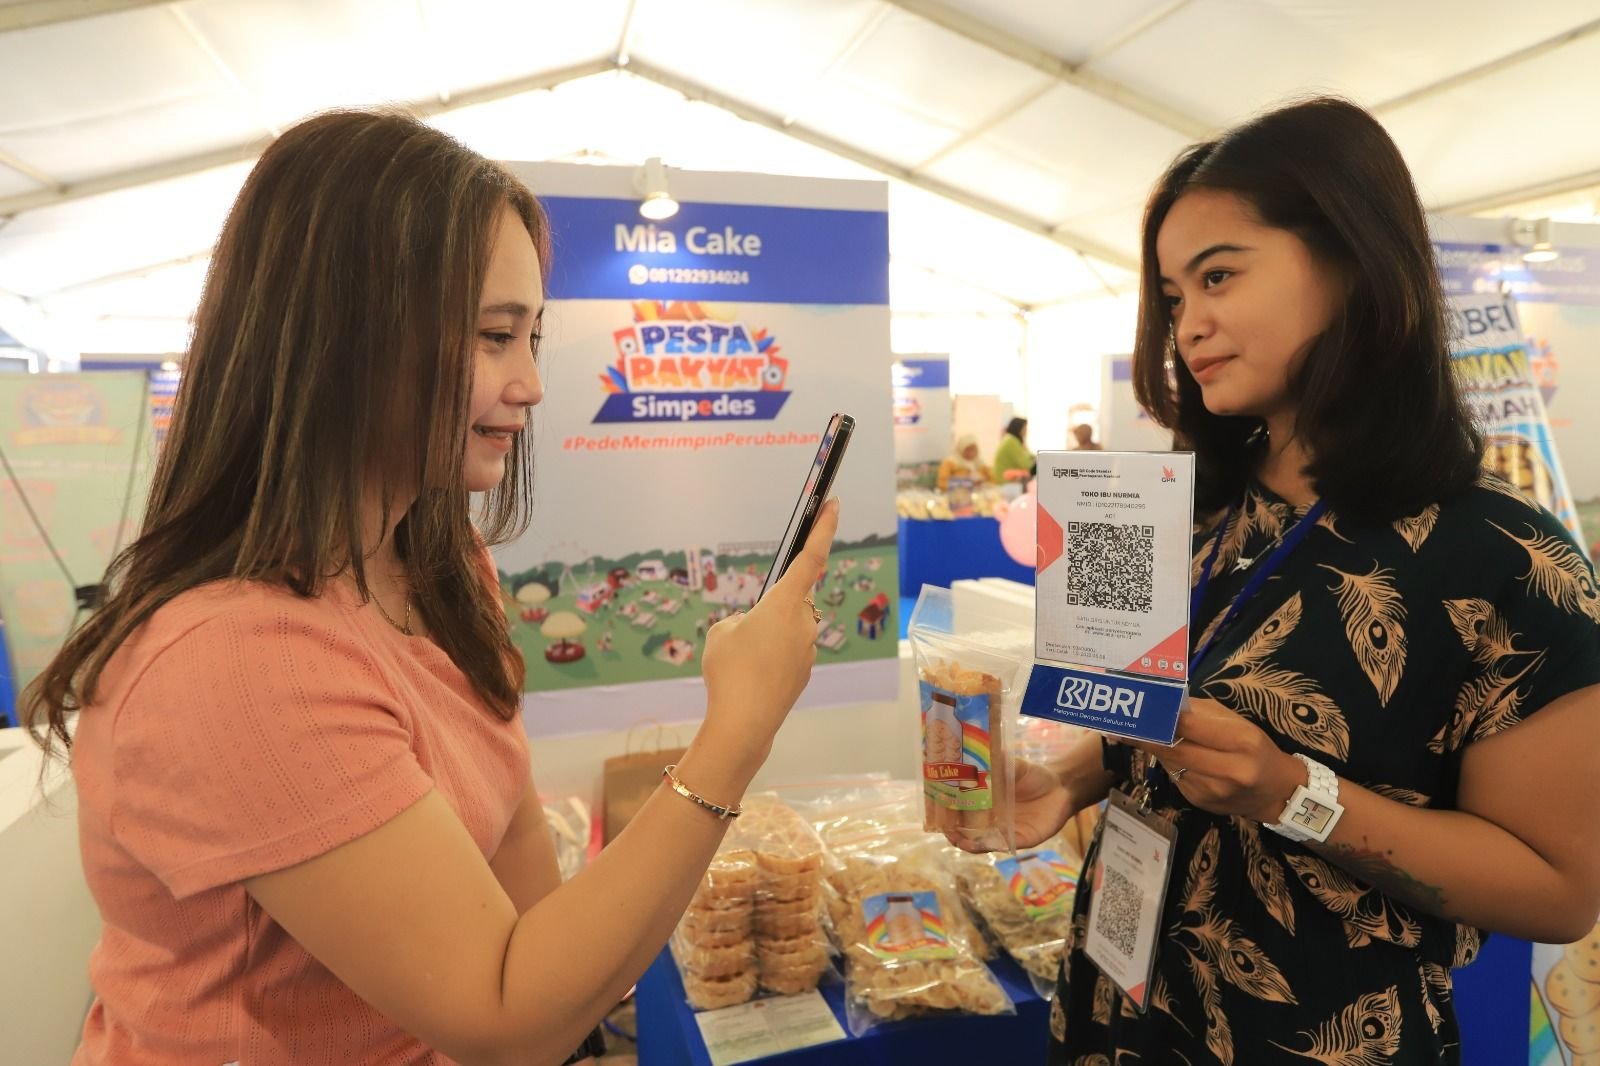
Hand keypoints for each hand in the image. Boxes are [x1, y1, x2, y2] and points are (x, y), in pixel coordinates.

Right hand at [699, 499, 839, 765]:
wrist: (744, 724)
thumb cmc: (730, 672)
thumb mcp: (721, 633)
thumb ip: (742, 620)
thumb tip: (757, 627)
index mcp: (785, 603)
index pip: (810, 556)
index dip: (823, 528)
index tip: (833, 503)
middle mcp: (804, 622)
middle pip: (790, 600)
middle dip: (769, 609)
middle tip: (743, 635)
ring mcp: (807, 649)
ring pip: (785, 629)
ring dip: (766, 637)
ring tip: (740, 662)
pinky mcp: (804, 673)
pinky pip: (784, 653)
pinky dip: (768, 659)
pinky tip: (749, 677)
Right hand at [944, 759, 1076, 852]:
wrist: (1062, 786)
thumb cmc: (1033, 776)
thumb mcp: (1011, 765)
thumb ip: (995, 759)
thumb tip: (974, 746)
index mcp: (985, 803)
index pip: (960, 812)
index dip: (946, 814)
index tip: (935, 810)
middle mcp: (992, 821)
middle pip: (966, 832)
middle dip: (953, 833)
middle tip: (944, 830)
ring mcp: (1005, 832)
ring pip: (981, 843)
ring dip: (968, 843)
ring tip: (958, 840)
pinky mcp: (1021, 840)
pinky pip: (1003, 846)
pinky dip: (990, 845)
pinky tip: (980, 843)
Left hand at [1126, 697, 1305, 822]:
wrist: (1276, 792)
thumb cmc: (1256, 748)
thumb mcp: (1238, 724)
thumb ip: (1202, 713)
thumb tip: (1166, 704)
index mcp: (1242, 742)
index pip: (1191, 726)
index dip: (1163, 718)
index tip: (1140, 711)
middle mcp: (1229, 770)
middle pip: (1175, 749)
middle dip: (1146, 736)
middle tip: (1122, 726)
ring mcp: (1213, 790)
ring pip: (1171, 763)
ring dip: (1156, 749)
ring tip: (1141, 735)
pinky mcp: (1201, 802)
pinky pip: (1175, 777)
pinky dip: (1170, 764)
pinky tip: (1174, 756)